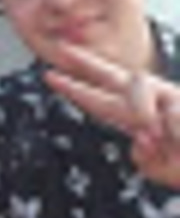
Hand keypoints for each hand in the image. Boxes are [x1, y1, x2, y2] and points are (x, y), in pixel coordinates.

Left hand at [45, 43, 179, 188]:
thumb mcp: (163, 169)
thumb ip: (145, 159)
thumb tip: (141, 138)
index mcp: (141, 119)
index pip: (102, 100)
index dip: (76, 87)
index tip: (51, 75)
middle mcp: (155, 103)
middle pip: (114, 76)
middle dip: (85, 63)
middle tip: (58, 48)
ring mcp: (173, 98)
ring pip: (135, 82)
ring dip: (139, 108)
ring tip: (162, 135)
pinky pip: (168, 112)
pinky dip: (174, 133)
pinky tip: (179, 140)